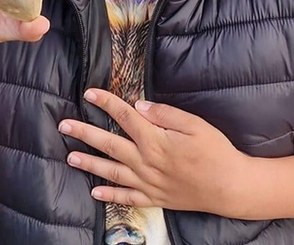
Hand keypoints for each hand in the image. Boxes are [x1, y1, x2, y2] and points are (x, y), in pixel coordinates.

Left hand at [58, 89, 249, 216]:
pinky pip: (127, 198)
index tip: (89, 94)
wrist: (229, 187)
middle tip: (64, 125)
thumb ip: (165, 114)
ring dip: (89, 164)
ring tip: (70, 157)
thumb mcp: (195, 125)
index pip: (125, 117)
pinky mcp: (155, 198)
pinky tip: (95, 193)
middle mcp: (146, 162)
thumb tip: (139, 106)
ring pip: (111, 172)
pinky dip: (109, 196)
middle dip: (84, 133)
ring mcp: (148, 183)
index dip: (106, 103)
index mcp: (155, 140)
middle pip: (109, 144)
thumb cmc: (216, 152)